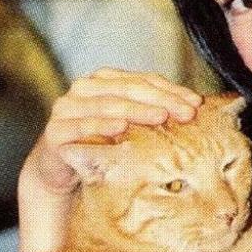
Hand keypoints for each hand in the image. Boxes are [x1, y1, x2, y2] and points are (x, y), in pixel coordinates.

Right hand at [21, 68, 202, 197]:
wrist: (64, 171)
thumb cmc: (104, 145)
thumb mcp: (131, 126)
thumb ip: (153, 111)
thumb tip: (195, 108)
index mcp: (104, 80)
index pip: (143, 80)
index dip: (171, 90)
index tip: (196, 103)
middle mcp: (84, 88)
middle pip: (128, 90)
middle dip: (160, 101)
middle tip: (186, 113)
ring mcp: (67, 108)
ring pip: (107, 105)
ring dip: (136, 111)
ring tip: (160, 117)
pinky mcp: (55, 131)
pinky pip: (81, 127)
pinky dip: (101, 126)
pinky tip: (120, 128)